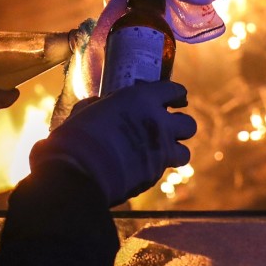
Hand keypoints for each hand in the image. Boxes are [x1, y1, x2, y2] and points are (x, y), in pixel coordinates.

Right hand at [30, 81, 195, 206]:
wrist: (77, 172)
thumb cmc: (76, 136)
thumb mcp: (86, 110)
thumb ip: (101, 105)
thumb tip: (99, 104)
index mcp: (142, 99)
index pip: (174, 90)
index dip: (176, 94)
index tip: (176, 98)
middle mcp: (158, 123)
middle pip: (189, 124)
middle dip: (180, 126)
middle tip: (167, 128)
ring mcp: (159, 151)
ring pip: (185, 152)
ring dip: (175, 151)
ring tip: (161, 151)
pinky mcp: (154, 175)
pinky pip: (163, 170)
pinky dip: (154, 168)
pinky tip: (138, 167)